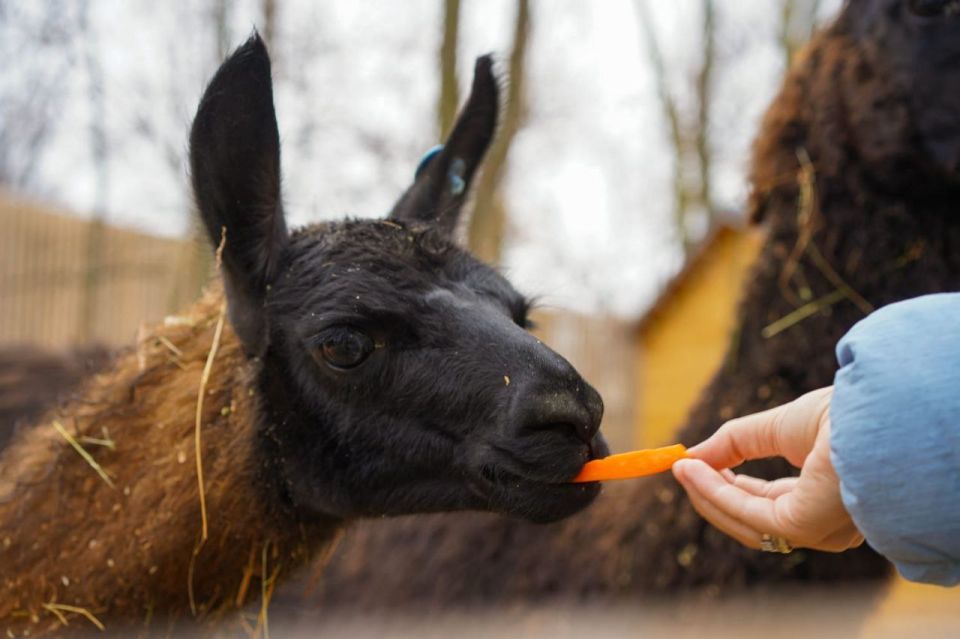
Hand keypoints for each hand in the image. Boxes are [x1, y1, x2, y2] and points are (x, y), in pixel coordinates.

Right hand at [672, 387, 863, 551]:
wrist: (873, 408)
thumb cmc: (840, 412)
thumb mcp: (775, 426)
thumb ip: (733, 443)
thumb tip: (690, 457)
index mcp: (824, 497)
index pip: (767, 502)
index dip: (727, 486)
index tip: (696, 467)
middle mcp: (823, 522)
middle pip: (752, 519)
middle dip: (712, 494)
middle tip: (681, 469)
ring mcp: (815, 529)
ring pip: (745, 521)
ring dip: (706, 494)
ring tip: (680, 467)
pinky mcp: (802, 526)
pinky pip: (746, 513)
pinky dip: (714, 492)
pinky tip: (692, 471)